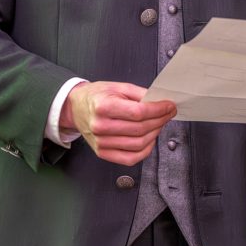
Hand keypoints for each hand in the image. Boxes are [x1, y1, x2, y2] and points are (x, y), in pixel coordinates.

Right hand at [60, 81, 176, 163]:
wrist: (76, 108)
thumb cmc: (97, 96)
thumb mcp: (118, 87)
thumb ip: (140, 94)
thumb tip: (160, 102)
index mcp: (103, 106)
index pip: (138, 112)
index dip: (158, 110)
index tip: (169, 106)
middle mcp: (100, 126)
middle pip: (140, 129)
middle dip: (160, 121)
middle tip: (168, 114)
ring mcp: (101, 142)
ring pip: (138, 144)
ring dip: (155, 134)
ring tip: (159, 124)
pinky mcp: (102, 153)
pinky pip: (130, 158)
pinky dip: (145, 150)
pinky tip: (149, 139)